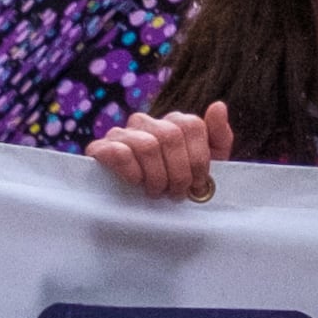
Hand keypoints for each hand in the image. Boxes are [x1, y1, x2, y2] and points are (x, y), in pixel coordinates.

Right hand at [88, 104, 230, 200]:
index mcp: (172, 123)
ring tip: (156, 193)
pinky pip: (119, 153)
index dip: (198, 159)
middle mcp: (146, 122)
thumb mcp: (207, 168)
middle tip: (176, 194)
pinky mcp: (99, 149)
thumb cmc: (175, 188)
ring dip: (156, 177)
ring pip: (147, 146)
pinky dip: (132, 172)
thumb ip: (218, 137)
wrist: (137, 212)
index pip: (191, 125)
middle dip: (178, 173)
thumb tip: (218, 106)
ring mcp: (121, 133)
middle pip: (170, 136)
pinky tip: (136, 184)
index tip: (197, 185)